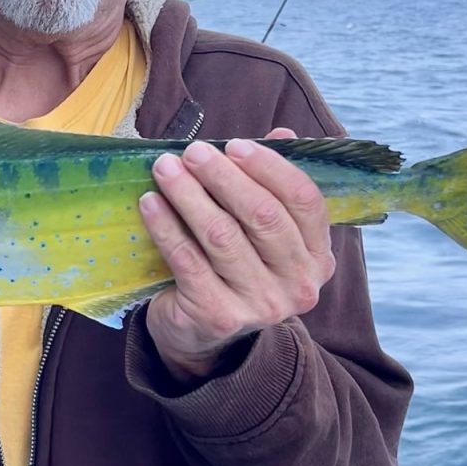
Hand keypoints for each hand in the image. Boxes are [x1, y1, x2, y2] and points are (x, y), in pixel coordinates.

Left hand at [138, 130, 334, 381]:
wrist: (202, 331)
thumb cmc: (233, 263)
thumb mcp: (257, 227)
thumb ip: (270, 182)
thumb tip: (280, 134)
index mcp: (317, 255)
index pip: (303, 201)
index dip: (269, 167)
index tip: (233, 144)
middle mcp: (298, 284)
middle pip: (263, 216)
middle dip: (223, 177)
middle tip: (192, 151)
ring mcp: (261, 304)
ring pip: (222, 235)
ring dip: (189, 195)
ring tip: (164, 168)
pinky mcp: (219, 315)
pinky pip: (188, 260)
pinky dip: (166, 226)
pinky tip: (150, 203)